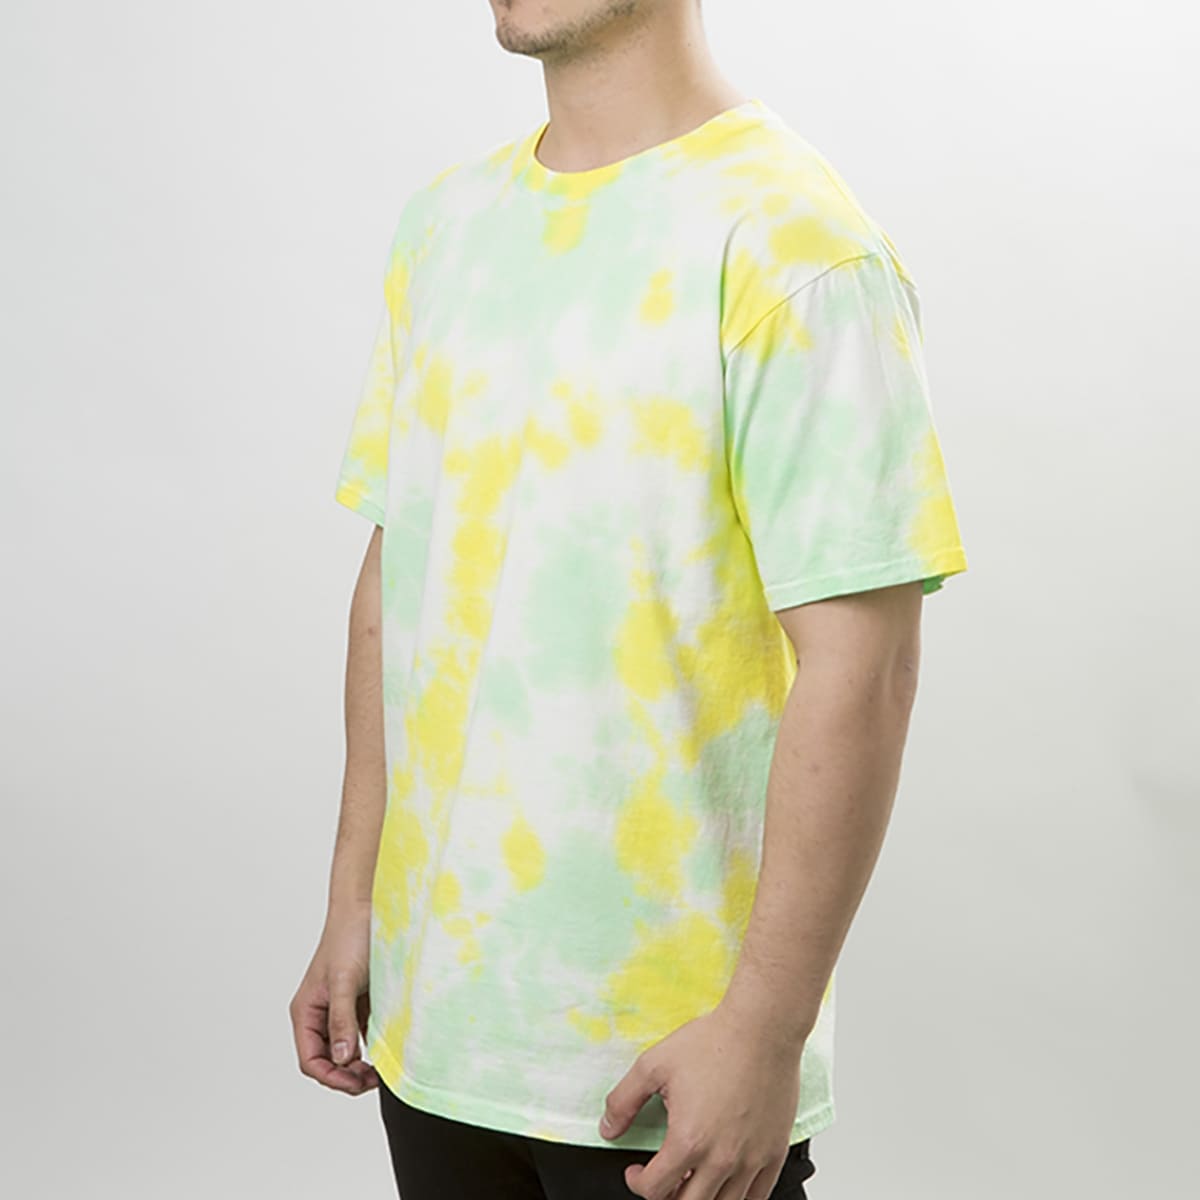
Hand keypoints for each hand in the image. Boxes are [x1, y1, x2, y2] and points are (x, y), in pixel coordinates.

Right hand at [289, 902, 379, 1094]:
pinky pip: (361, 1034)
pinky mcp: (359, 1002)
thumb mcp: (344, 981)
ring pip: (345, 1050)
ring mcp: (340, 1008)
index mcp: (305, 1011)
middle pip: (327, 1060)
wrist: (369, 907)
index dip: (331, 1077)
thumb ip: (342, 1020)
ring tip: (380, 1070)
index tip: (356, 1083)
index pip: (310, 1060)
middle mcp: (319, 1013)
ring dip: (359, 1064)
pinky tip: (386, 1048)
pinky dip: (371, 1046)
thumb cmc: (349, 936)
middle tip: (372, 1079)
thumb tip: (342, 1058)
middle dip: (346, 1075)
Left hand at [598, 1001, 802, 1199]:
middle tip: (662, 1178)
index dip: (637, 1184)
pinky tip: (725, 1182)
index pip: (655, 1191)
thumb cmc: (714, 1042)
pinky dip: (737, 1198)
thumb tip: (608, 1128)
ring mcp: (751, 1160)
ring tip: (691, 1181)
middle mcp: (721, 1159)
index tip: (637, 1173)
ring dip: (700, 1199)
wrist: (762, 1029)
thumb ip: (624, 1101)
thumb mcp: (654, 1065)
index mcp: (688, 1141)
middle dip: (667, 1197)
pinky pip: (757, 1197)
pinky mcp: (773, 1154)